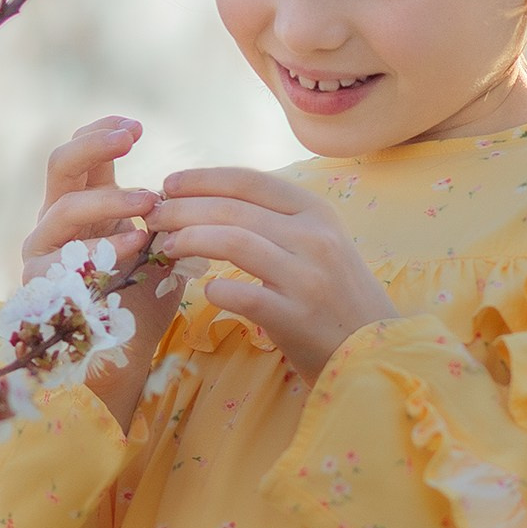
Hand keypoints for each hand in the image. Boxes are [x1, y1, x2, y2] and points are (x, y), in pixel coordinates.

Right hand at [20, 116, 184, 407]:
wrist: (119, 360)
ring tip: (149, 202)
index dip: (104, 132)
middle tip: (131, 136)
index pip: (85, 154)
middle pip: (61, 165)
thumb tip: (187, 188)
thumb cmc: (139, 300)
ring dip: (109, 201)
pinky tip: (133, 244)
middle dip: (95, 145)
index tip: (138, 125)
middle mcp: (55, 221)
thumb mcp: (156, 251)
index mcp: (84, 205)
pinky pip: (63, 258)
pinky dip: (100, 247)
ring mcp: (42, 251)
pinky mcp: (38, 285)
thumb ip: (161, 218)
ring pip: (64, 209)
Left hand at [145, 166, 399, 383]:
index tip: (168, 184)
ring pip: (232, 242)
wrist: (373, 349)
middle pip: (232, 209)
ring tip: (166, 248)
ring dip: (189, 240)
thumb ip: (274, 220)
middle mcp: (314, 236)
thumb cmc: (335, 294)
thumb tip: (208, 201)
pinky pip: (241, 294)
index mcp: (316, 210)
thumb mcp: (317, 242)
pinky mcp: (296, 316)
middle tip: (152, 217)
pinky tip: (205, 291)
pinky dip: (215, 290)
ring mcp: (306, 276)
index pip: (248, 181)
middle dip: (182, 208)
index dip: (202, 178)